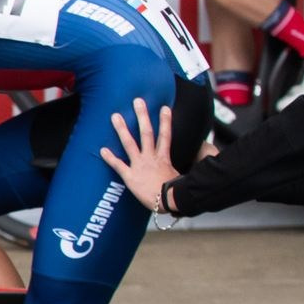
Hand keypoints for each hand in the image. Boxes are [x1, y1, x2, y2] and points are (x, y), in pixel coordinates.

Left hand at [102, 99, 182, 213]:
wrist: (168, 202)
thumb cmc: (175, 193)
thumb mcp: (182, 175)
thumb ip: (186, 166)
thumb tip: (202, 161)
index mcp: (163, 158)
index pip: (165, 135)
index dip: (165, 121)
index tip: (164, 108)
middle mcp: (151, 158)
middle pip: (147, 132)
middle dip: (142, 116)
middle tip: (137, 101)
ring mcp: (140, 165)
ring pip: (130, 143)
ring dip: (122, 129)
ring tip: (115, 116)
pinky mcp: (130, 176)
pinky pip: (118, 165)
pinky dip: (109, 157)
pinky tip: (102, 149)